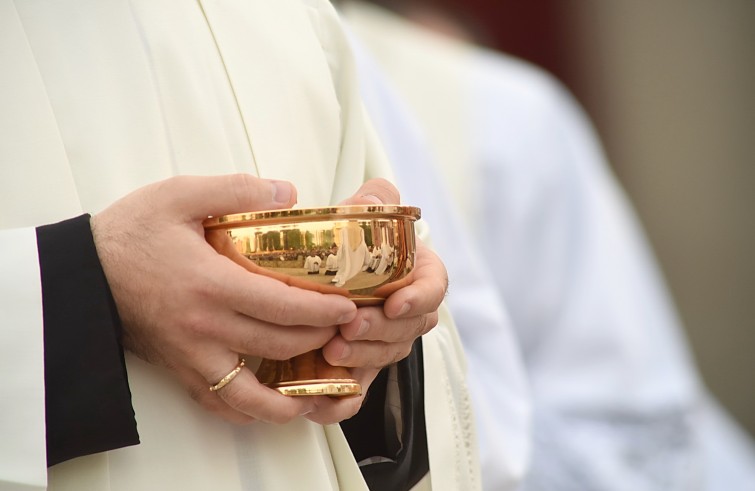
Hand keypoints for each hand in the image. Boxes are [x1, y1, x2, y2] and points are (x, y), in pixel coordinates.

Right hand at [91, 174, 356, 423]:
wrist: (82, 275)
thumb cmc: (132, 233)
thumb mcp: (179, 194)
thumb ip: (235, 190)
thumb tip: (288, 192)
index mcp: (210, 284)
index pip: (282, 306)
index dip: (323, 310)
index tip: (349, 306)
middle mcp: (205, 328)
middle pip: (279, 346)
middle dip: (320, 339)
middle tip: (345, 328)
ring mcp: (192, 356)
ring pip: (254, 389)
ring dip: (294, 388)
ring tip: (323, 378)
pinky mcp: (180, 371)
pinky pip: (220, 404)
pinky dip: (252, 410)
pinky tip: (274, 404)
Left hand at [304, 179, 447, 423]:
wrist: (321, 269)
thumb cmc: (350, 240)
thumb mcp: (364, 213)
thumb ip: (376, 201)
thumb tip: (374, 196)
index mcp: (417, 276)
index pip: (434, 289)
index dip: (419, 299)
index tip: (395, 303)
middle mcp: (407, 314)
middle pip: (407, 330)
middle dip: (380, 331)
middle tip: (349, 327)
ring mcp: (384, 344)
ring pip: (384, 359)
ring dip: (361, 359)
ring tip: (331, 352)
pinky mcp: (359, 370)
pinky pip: (357, 393)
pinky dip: (342, 402)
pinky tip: (321, 403)